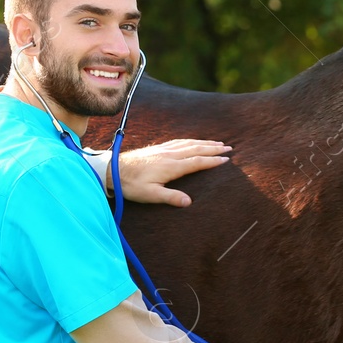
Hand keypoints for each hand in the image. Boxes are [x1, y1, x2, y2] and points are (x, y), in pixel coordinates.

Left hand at [111, 139, 232, 206]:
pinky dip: (191, 140)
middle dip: (214, 148)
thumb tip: (189, 202)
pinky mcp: (158, 149)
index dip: (212, 160)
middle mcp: (169, 155)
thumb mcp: (150, 195)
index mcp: (171, 166)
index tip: (226, 159)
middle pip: (196, 149)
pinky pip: (179, 141)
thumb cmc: (131, 185)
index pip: (197, 161)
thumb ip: (170, 197)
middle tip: (229, 148)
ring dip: (204, 143)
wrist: (112, 170)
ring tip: (217, 143)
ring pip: (188, 143)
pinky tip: (193, 141)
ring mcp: (163, 150)